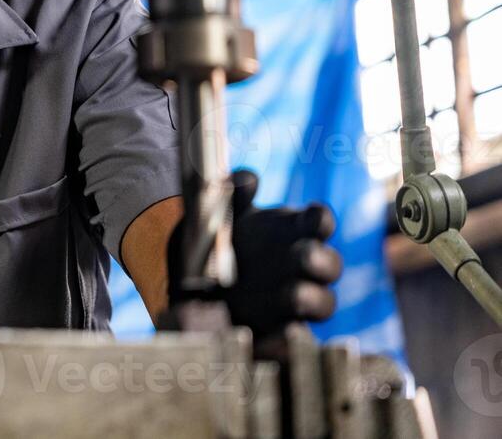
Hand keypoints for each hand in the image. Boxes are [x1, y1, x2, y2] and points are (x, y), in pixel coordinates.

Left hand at [223, 169, 343, 337]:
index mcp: (293, 232)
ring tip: (293, 295)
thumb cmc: (219, 241)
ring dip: (311, 298)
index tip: (313, 216)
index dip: (320, 219)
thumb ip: (232, 193)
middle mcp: (301, 267)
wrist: (190, 283)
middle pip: (330, 264)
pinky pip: (294, 340)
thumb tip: (250, 179)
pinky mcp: (279, 332)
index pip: (319, 222)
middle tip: (303, 256)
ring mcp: (295, 301)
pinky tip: (275, 335)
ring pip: (322, 302)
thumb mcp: (218, 214)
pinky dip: (288, 339)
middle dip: (320, 260)